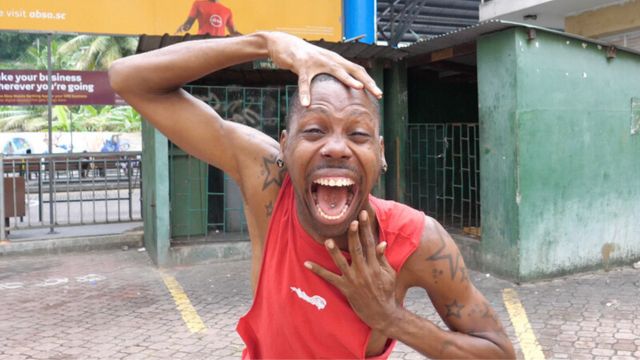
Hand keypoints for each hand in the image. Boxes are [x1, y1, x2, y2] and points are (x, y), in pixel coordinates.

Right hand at [263, 32, 382, 105]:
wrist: (285, 44)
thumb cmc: (305, 59)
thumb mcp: (322, 67)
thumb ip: (332, 75)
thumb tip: (342, 91)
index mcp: (337, 61)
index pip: (358, 70)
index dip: (369, 81)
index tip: (378, 93)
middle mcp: (331, 59)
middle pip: (354, 69)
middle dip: (368, 81)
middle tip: (378, 93)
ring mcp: (317, 61)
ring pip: (336, 70)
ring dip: (348, 79)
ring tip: (359, 88)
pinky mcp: (301, 65)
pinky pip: (304, 81)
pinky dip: (305, 93)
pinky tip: (306, 104)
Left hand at [305, 211, 398, 330]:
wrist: (382, 313)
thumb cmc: (387, 292)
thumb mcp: (389, 274)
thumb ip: (382, 259)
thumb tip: (381, 243)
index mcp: (375, 265)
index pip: (370, 242)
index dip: (366, 228)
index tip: (362, 215)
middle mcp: (364, 271)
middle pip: (357, 249)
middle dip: (354, 234)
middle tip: (350, 221)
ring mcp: (353, 280)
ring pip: (341, 262)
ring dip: (334, 251)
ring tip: (327, 240)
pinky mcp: (345, 288)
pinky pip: (329, 278)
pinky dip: (317, 270)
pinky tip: (306, 263)